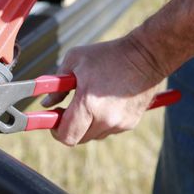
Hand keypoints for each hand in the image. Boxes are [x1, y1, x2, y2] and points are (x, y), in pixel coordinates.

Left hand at [41, 35, 164, 145]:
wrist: (148, 55)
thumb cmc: (108, 54)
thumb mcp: (75, 61)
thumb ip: (56, 86)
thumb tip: (45, 103)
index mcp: (88, 104)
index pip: (65, 136)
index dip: (55, 130)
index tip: (54, 118)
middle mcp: (105, 119)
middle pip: (77, 139)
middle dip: (69, 127)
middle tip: (67, 110)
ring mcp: (119, 123)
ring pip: (92, 135)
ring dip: (85, 125)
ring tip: (89, 102)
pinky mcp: (130, 123)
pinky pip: (107, 130)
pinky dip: (101, 122)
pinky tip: (104, 103)